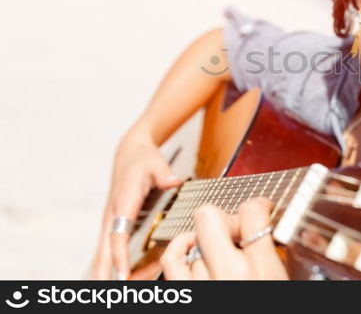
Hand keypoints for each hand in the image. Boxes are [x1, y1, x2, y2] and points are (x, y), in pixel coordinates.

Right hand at [89, 128, 181, 278]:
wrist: (129, 152)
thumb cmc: (142, 159)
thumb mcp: (155, 162)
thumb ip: (164, 173)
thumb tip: (172, 181)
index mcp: (123, 201)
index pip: (118, 233)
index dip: (119, 254)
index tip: (121, 272)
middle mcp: (113, 214)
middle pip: (105, 250)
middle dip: (107, 272)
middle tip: (114, 291)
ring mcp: (112, 220)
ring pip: (106, 253)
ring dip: (113, 272)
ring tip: (128, 288)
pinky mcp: (115, 224)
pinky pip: (115, 249)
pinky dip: (120, 264)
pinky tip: (134, 276)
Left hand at [160, 198, 287, 279]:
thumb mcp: (283, 281)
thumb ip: (280, 257)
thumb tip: (285, 235)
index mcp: (262, 270)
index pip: (252, 212)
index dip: (258, 205)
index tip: (261, 209)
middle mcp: (228, 273)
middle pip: (210, 216)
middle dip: (224, 218)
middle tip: (237, 230)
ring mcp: (201, 284)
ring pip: (194, 239)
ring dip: (208, 243)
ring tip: (222, 252)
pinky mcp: (184, 293)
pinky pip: (171, 258)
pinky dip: (180, 247)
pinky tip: (192, 249)